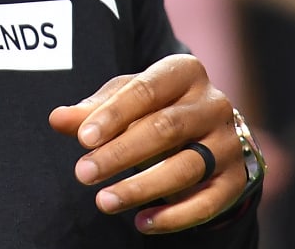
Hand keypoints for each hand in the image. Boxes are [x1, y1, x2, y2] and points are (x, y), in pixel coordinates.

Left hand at [49, 54, 249, 233]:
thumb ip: (91, 110)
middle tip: (83, 173)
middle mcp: (214, 104)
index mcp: (185, 71)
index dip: (113, 115)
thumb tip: (57, 119)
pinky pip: (208, 202)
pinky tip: (141, 223)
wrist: (207, 130)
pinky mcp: (237, 179)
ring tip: (104, 201)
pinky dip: (174, 216)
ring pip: (185, 167)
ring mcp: (229, 142)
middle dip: (120, 153)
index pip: (146, 90)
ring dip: (141, 187)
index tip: (82, 138)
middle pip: (165, 128)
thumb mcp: (124, 100)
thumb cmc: (154, 107)